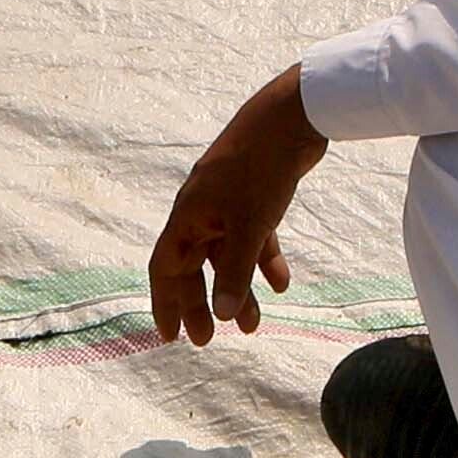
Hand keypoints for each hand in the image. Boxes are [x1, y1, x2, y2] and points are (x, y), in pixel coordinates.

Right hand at [151, 67, 332, 345]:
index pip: (166, 267)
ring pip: (228, 256)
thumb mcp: (248, 226)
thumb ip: (236, 273)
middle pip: (195, 266)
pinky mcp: (256, 195)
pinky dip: (264, 261)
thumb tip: (224, 315)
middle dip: (201, 304)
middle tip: (210, 340)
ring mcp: (229, 202)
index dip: (165, 302)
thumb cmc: (260, 169)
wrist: (292, 117)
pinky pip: (254, 238)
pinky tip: (282, 285)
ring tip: (254, 327)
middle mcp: (203, 210)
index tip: (170, 336)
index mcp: (189, 216)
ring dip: (239, 289)